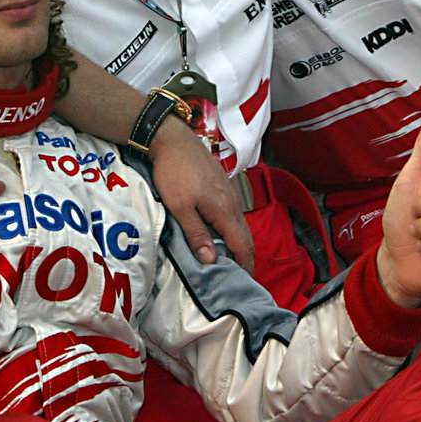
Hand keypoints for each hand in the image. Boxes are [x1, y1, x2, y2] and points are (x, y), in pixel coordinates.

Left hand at [149, 118, 254, 271]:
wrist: (173, 140)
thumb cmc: (174, 173)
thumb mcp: (180, 207)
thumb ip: (196, 234)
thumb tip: (211, 259)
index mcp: (225, 210)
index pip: (243, 245)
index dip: (246, 265)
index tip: (247, 281)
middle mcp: (233, 202)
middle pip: (246, 236)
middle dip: (246, 257)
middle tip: (241, 274)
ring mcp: (230, 192)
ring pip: (240, 224)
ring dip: (239, 242)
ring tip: (232, 258)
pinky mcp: (223, 185)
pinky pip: (234, 213)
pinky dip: (233, 228)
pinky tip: (222, 232)